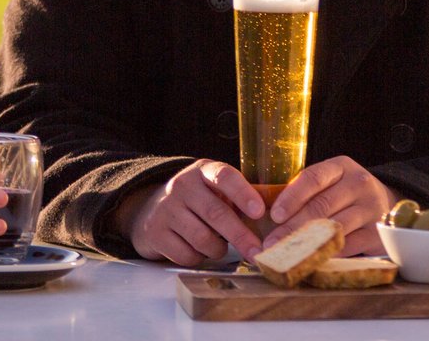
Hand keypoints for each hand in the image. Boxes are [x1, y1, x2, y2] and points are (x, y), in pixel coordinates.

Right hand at [125, 158, 265, 265]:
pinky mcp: (156, 232)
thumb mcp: (215, 189)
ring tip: (220, 247)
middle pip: (216, 213)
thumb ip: (238, 198)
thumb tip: (275, 219)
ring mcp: (166, 209)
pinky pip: (186, 255)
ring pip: (202, 238)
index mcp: (203, 171)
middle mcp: (183, 186)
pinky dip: (198, 258)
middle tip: (258, 252)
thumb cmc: (198, 201)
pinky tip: (198, 250)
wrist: (153, 209)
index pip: (225, 177)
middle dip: (241, 236)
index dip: (243, 194)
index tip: (260, 212)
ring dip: (218, 249)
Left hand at [263, 156, 392, 255]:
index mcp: (341, 166)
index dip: (292, 197)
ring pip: (333, 227)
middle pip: (321, 205)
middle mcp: (359, 183)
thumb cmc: (345, 194)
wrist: (384, 205)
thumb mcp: (329, 183)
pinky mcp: (377, 233)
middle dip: (292, 226)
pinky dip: (327, 254)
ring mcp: (371, 208)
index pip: (313, 178)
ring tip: (287, 253)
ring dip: (307, 242)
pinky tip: (311, 260)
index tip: (274, 215)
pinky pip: (348, 246)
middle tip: (272, 242)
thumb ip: (306, 193)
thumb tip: (270, 217)